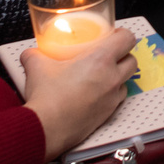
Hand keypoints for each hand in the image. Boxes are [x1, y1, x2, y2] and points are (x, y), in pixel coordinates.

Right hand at [17, 23, 141, 156]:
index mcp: (100, 60)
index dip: (122, 34)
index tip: (113, 35)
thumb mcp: (37, 66)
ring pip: (126, 81)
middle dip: (123, 55)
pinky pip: (117, 99)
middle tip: (108, 55)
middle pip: (132, 60)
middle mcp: (112, 78)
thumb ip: (34, 55)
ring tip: (101, 76)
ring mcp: (112, 98)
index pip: (127, 39)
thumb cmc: (47, 97)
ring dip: (118, 76)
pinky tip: (95, 94)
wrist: (46, 128)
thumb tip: (30, 53)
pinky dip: (111, 95)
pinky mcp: (108, 114)